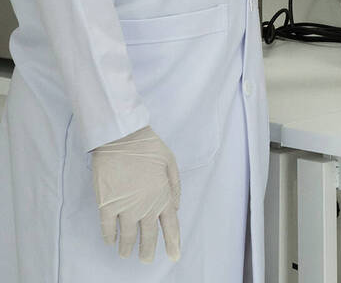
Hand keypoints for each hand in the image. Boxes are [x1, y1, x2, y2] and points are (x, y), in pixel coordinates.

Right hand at [91, 126, 181, 262]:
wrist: (121, 138)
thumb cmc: (149, 147)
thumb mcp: (171, 164)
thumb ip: (174, 188)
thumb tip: (176, 208)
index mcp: (163, 196)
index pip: (171, 226)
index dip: (172, 243)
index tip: (174, 256)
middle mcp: (146, 206)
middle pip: (148, 236)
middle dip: (148, 251)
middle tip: (146, 260)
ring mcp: (125, 208)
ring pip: (126, 237)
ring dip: (126, 248)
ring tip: (126, 254)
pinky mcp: (106, 205)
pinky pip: (107, 229)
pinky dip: (109, 238)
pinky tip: (111, 242)